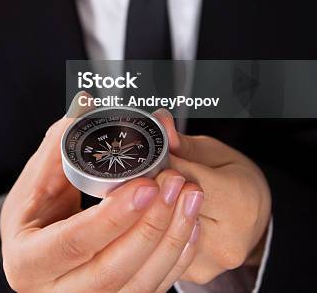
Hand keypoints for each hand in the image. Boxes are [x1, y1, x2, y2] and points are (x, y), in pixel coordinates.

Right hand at [0, 95, 202, 291]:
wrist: (35, 243)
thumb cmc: (34, 210)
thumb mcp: (36, 177)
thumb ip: (61, 141)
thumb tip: (85, 102)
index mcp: (26, 260)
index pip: (73, 242)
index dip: (112, 217)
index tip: (146, 185)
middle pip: (111, 272)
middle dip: (150, 227)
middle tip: (175, 184)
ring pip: (138, 286)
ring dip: (172, 240)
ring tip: (191, 196)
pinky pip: (153, 289)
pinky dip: (177, 257)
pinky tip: (191, 223)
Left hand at [154, 109, 271, 286]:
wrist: (255, 220)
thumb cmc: (236, 181)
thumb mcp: (214, 153)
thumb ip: (183, 144)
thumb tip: (160, 123)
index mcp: (238, 201)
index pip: (187, 181)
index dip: (163, 168)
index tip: (149, 156)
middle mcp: (226, 240)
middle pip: (170, 209)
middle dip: (151, 189)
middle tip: (143, 173)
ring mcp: (209, 262)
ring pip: (161, 232)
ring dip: (146, 210)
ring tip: (144, 192)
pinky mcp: (193, 275)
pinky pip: (162, 249)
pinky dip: (153, 229)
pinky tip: (150, 214)